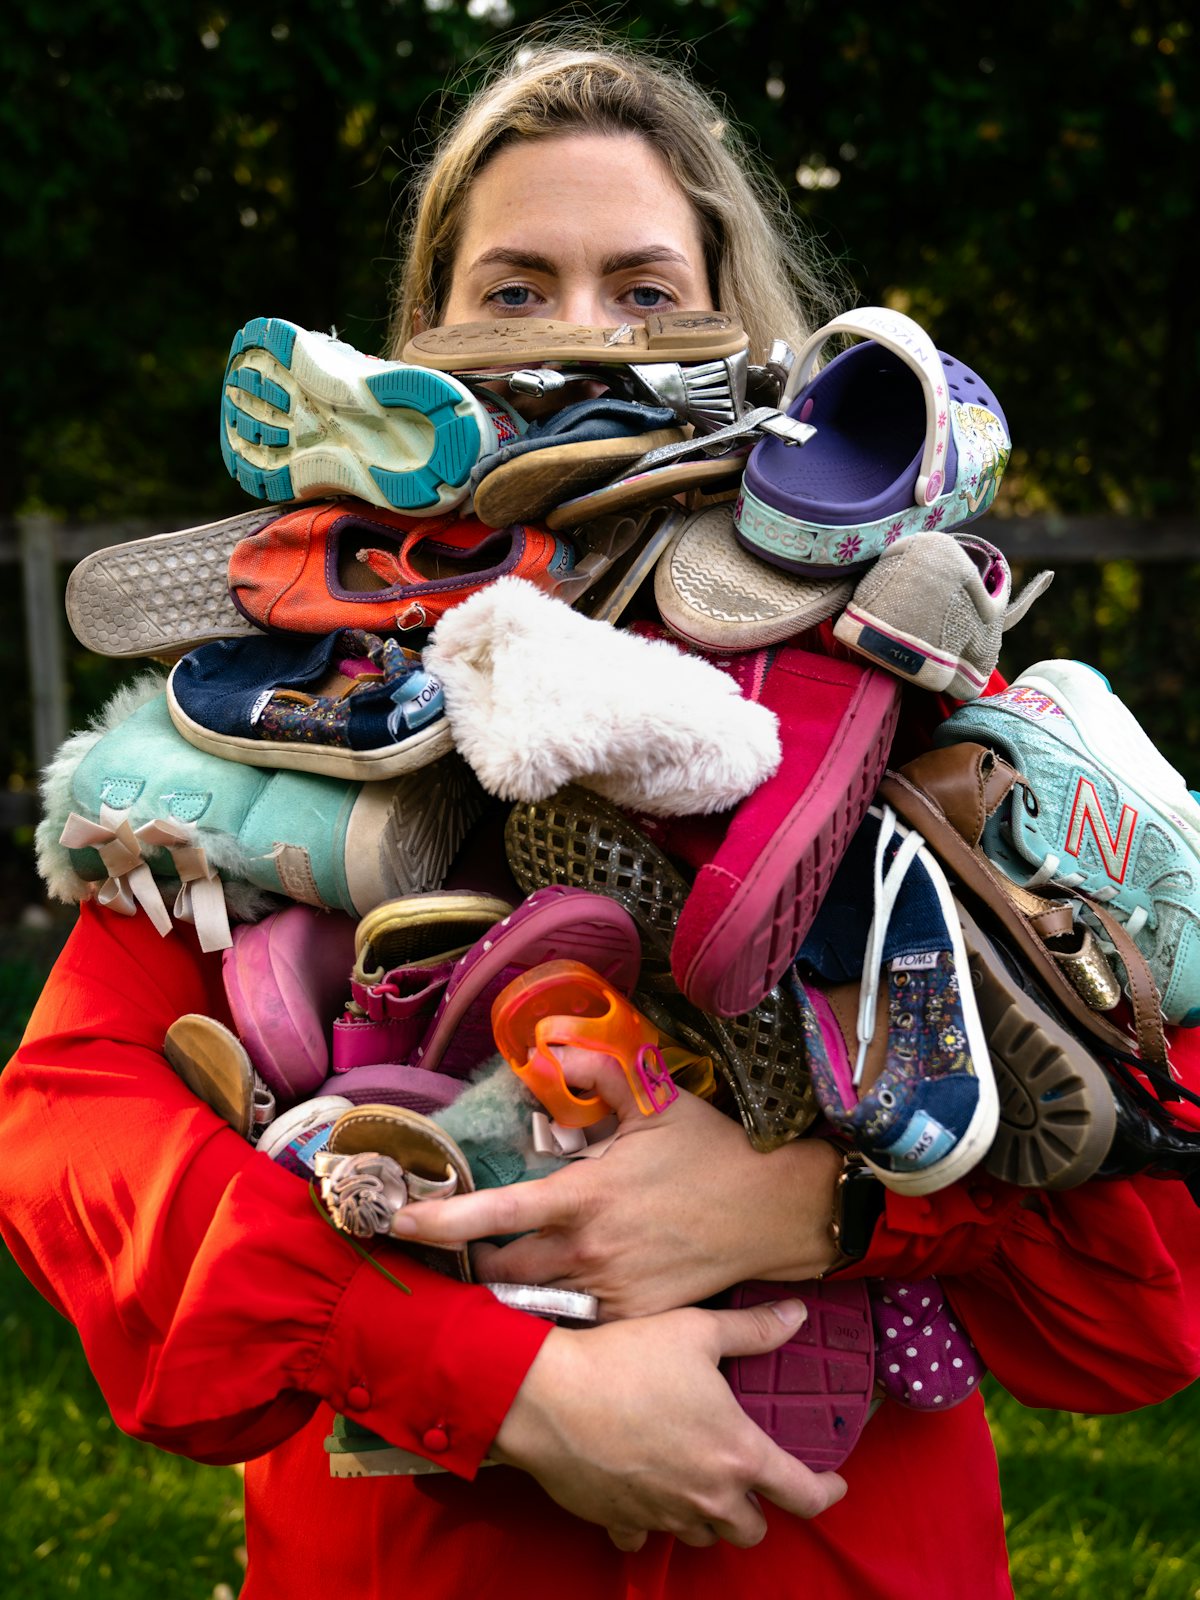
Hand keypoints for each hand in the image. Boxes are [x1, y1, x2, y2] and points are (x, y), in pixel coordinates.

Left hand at [390, 1051, 840, 1317]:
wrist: (774, 1213)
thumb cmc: (711, 1152)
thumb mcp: (655, 1100)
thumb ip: (596, 1071)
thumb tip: (547, 1044)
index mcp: (583, 1196)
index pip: (492, 1214)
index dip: (436, 1222)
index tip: (391, 1223)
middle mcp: (587, 1252)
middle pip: (498, 1273)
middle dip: (472, 1264)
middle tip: (459, 1247)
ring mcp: (610, 1293)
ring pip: (533, 1303)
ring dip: (511, 1289)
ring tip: (499, 1271)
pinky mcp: (633, 1321)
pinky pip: (577, 1323)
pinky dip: (559, 1307)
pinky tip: (563, 1289)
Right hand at [491, 1297, 846, 1549]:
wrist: (548, 1396)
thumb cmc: (627, 1358)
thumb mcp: (696, 1330)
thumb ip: (754, 1330)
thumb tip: (798, 1316)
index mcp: (737, 1454)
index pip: (803, 1495)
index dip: (827, 1494)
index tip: (834, 1486)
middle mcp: (707, 1497)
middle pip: (752, 1531)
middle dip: (759, 1509)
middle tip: (751, 1479)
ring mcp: (663, 1515)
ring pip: (704, 1537)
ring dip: (710, 1517)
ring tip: (699, 1482)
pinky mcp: (621, 1521)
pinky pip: (646, 1537)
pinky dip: (651, 1522)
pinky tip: (645, 1493)